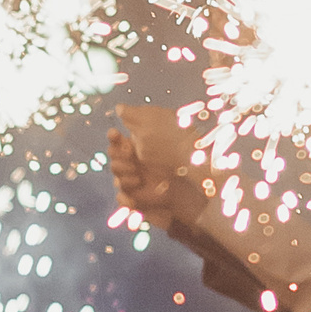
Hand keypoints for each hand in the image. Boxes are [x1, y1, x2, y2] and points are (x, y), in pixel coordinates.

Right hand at [108, 105, 203, 226]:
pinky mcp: (147, 203)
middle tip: (132, 164)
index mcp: (146, 144)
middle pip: (116, 162)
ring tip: (137, 180)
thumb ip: (135, 116)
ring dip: (123, 180)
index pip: (119, 141)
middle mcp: (144, 163)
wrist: (196, 180)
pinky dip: (126, 201)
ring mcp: (145, 183)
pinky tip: (133, 199)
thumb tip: (119, 107)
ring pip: (119, 181)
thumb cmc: (177, 147)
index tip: (115, 134)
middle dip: (119, 162)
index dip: (114, 138)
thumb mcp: (157, 124)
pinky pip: (125, 202)